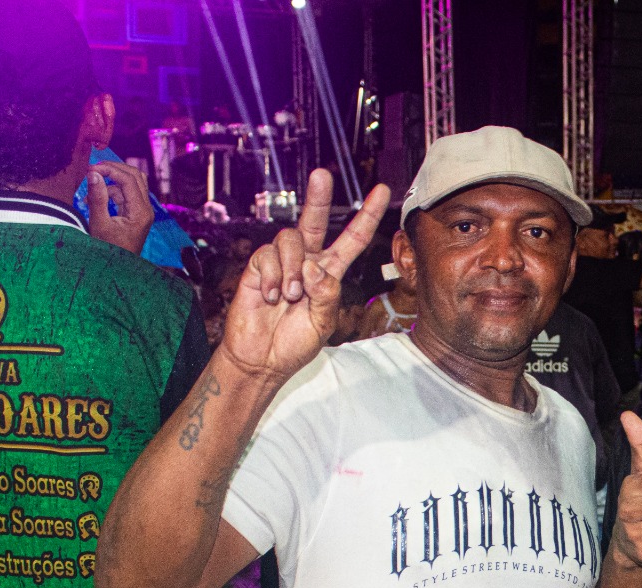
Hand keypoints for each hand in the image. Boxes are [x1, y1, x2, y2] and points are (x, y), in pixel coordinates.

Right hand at [86, 159, 155, 255]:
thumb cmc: (109, 251)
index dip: (110, 169)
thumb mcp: (99, 224)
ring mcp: (142, 211)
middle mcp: (146, 209)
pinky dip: (112, 190)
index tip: (91, 168)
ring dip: (113, 179)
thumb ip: (97, 198)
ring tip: (92, 183)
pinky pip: (126, 193)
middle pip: (135, 176)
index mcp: (141, 212)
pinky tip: (95, 196)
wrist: (118, 269)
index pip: (129, 180)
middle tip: (94, 167)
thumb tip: (93, 174)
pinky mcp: (136, 213)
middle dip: (114, 168)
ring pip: (132, 183)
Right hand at [219, 171, 390, 383]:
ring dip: (293, 269)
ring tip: (290, 297)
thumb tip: (313, 265)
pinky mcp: (258, 267)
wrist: (262, 358)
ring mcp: (282, 262)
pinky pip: (267, 256)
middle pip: (314, 220)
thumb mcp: (323, 323)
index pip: (353, 239)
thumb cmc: (295, 343)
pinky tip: (271, 297)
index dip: (367, 216)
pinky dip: (273, 278)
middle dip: (318, 197)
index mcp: (329, 273)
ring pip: (290, 240)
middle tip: (322, 175)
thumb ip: (326, 295)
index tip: (382, 191)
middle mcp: (306, 261)